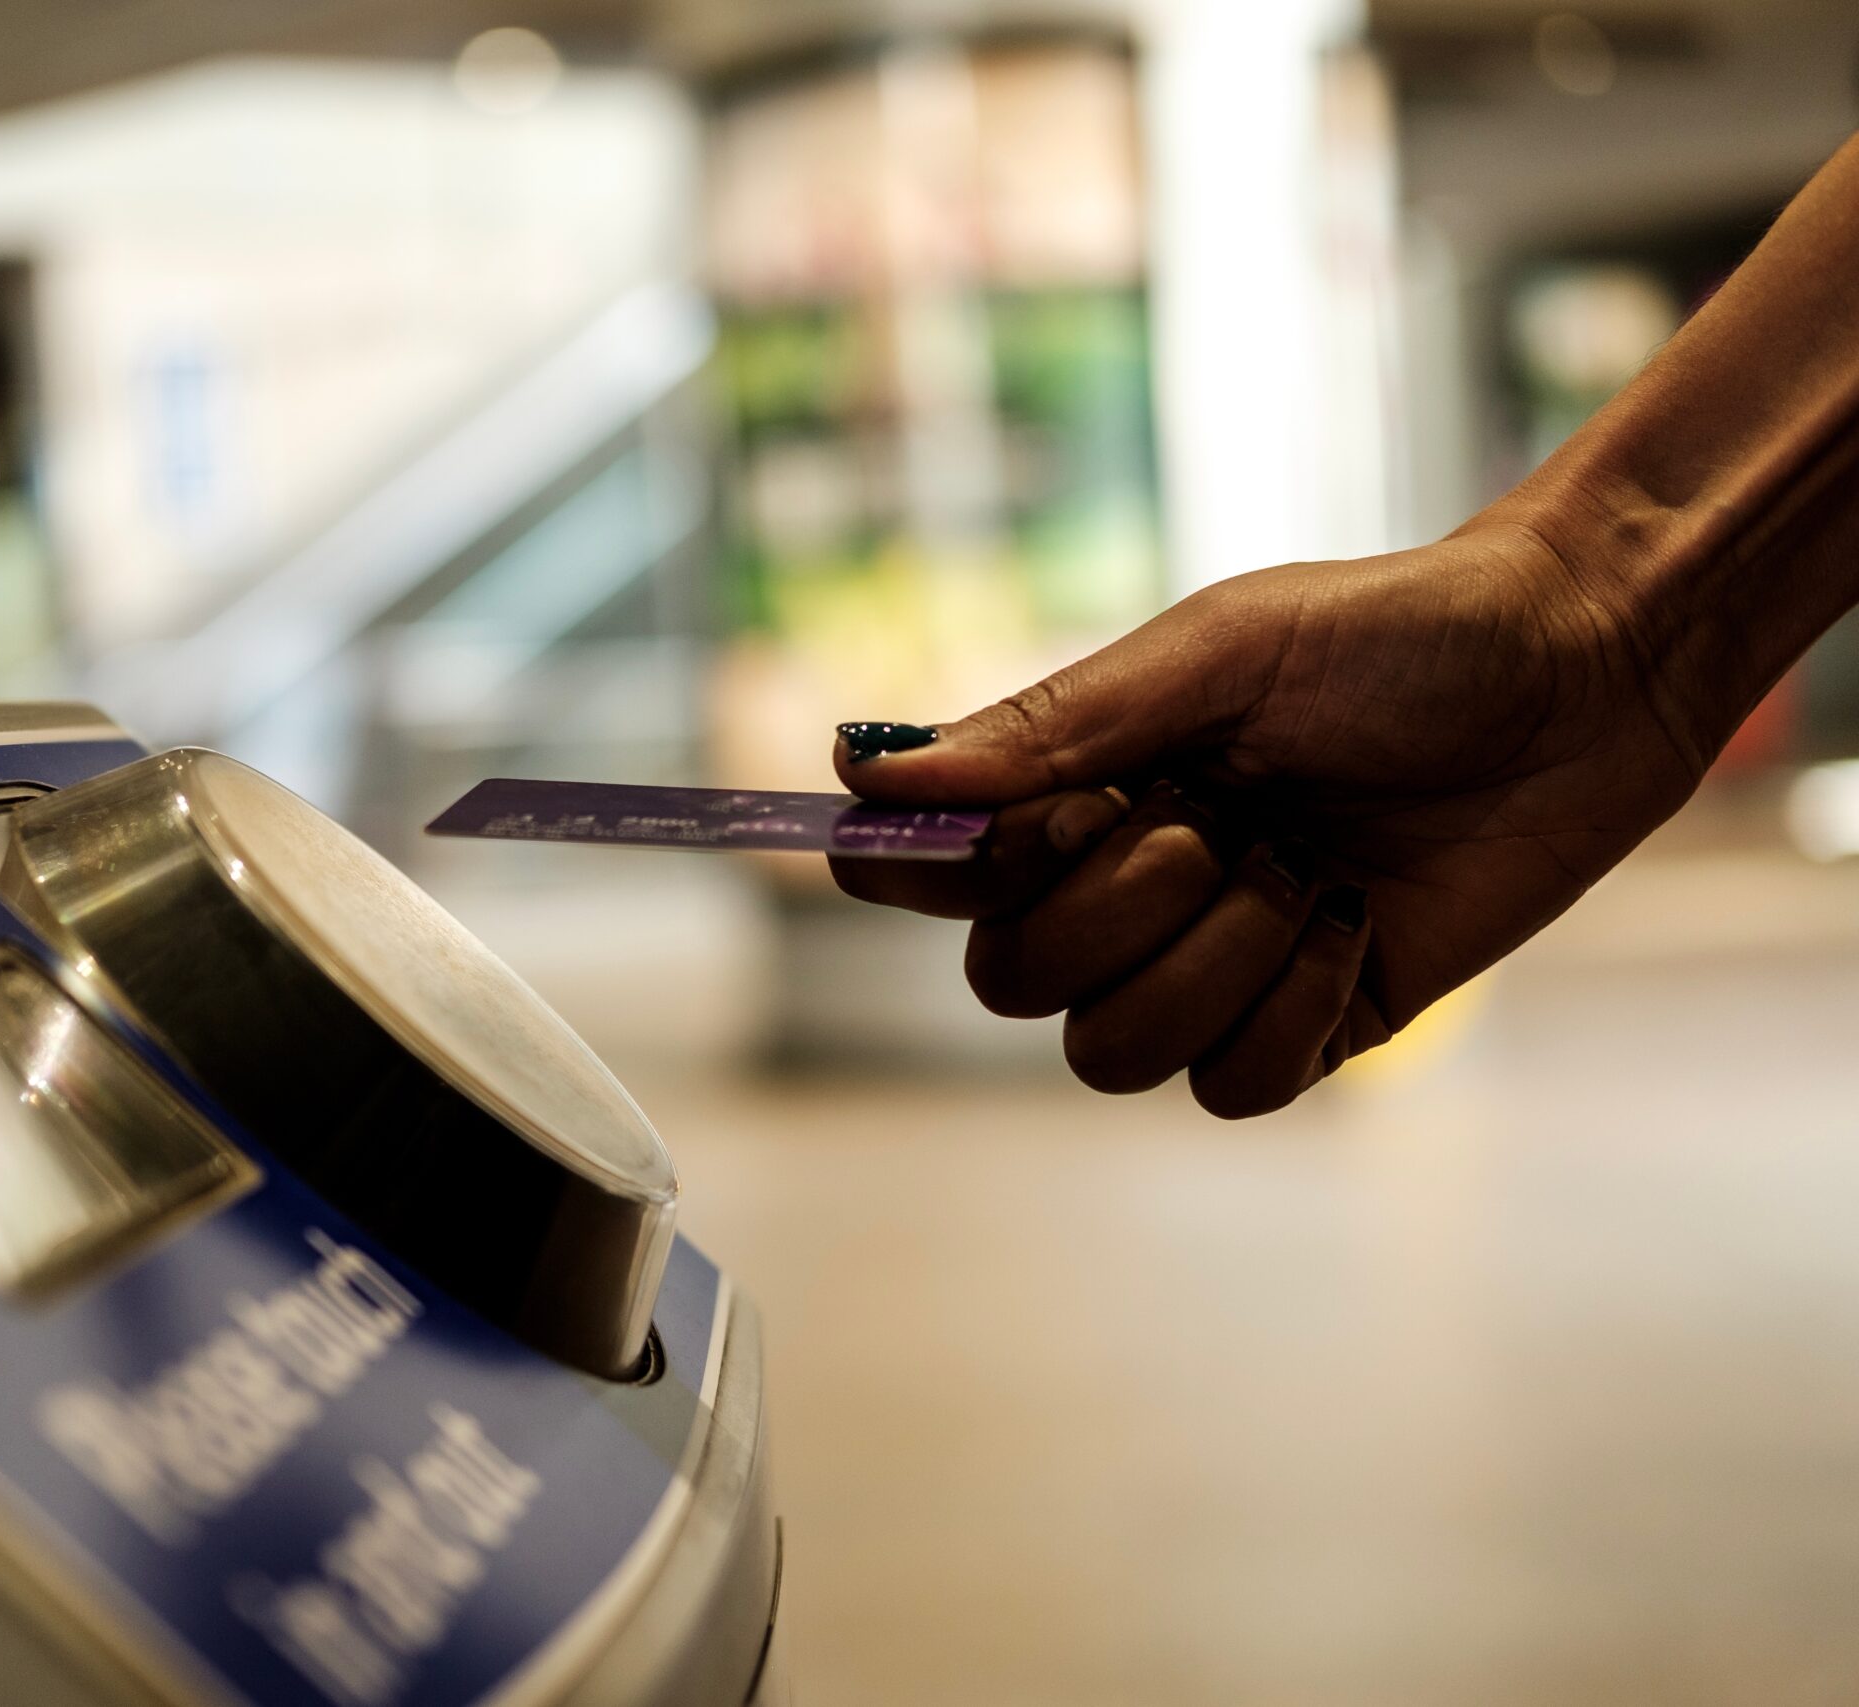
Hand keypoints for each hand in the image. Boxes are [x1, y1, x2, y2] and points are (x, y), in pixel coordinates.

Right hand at [829, 522, 1718, 1115]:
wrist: (1590, 674)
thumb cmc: (1403, 633)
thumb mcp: (1222, 653)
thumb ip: (1052, 726)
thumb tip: (872, 771)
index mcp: (1080, 786)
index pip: (935, 866)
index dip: (917, 873)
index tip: (972, 842)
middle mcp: (1125, 885)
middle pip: (1009, 981)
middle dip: (1108, 913)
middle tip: (1212, 825)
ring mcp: (1213, 965)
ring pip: (1108, 1053)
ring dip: (1209, 967)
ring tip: (1301, 875)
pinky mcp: (1309, 1026)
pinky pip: (1230, 1088)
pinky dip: (1288, 1012)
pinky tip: (1350, 928)